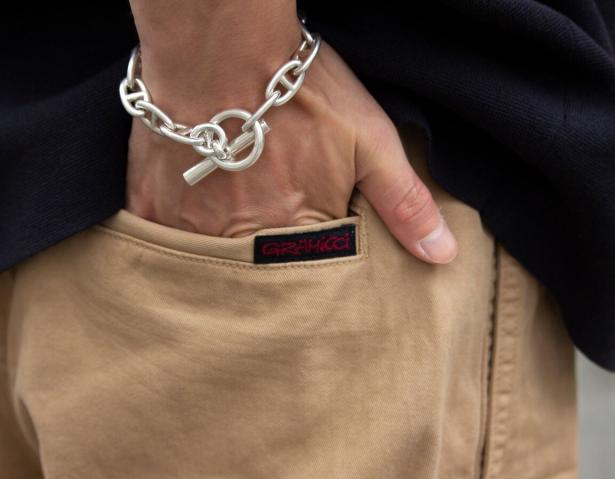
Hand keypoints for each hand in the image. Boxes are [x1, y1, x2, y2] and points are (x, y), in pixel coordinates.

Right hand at [125, 1, 457, 263]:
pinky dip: (180, 238)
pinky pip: (163, 245)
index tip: (311, 250)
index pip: (309, 280)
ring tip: (231, 228)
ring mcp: (190, 228)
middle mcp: (240, 242)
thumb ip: (405, 203)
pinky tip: (190, 218)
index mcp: (296, 234)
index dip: (313, 267)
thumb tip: (443, 256)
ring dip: (224, 256)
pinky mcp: (151, 207)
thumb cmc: (298, 90)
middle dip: (268, 270)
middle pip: (258, 279)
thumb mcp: (369, 141)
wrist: (220, 41)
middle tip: (265, 236)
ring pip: (212, 267)